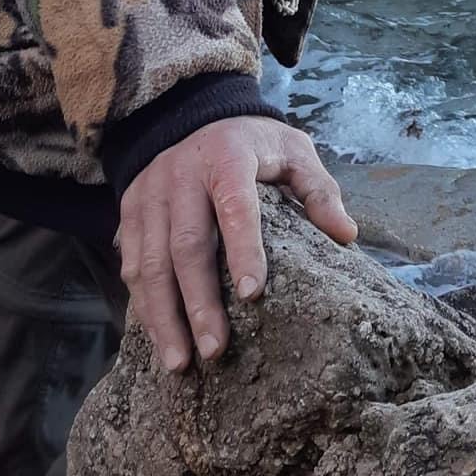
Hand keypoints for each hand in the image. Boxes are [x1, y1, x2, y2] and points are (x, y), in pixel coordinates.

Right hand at [118, 116, 355, 372]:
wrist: (194, 113)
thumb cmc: (253, 142)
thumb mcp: (293, 149)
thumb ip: (318, 189)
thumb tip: (346, 235)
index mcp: (227, 157)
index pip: (235, 205)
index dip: (243, 249)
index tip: (254, 292)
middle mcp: (181, 175)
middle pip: (186, 245)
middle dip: (199, 302)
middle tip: (215, 350)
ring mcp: (149, 194)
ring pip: (150, 262)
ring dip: (164, 316)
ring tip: (180, 361)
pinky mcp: (130, 211)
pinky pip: (131, 264)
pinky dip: (144, 304)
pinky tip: (160, 337)